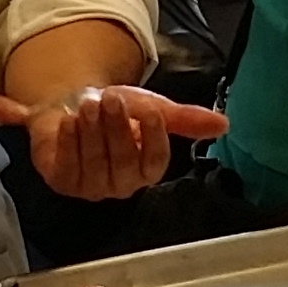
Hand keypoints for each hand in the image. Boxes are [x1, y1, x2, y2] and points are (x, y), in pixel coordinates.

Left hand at [27, 82, 230, 201]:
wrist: (73, 105)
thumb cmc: (117, 112)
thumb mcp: (152, 109)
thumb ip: (185, 119)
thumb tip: (225, 124)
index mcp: (147, 170)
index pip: (156, 161)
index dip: (154, 137)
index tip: (151, 111)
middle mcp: (121, 184)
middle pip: (123, 162)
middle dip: (117, 128)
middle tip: (110, 99)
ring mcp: (91, 186)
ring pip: (94, 162)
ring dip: (91, 130)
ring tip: (88, 104)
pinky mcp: (63, 182)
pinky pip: (66, 166)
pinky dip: (67, 141)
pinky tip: (67, 121)